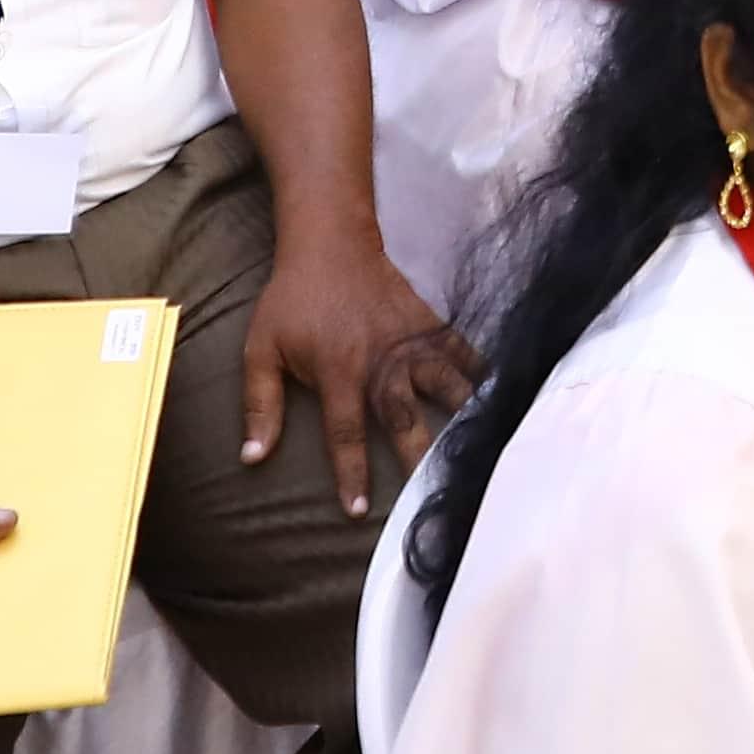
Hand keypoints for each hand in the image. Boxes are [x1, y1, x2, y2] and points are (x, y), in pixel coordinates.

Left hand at [237, 229, 474, 502]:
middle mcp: (380, 361)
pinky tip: (501, 398)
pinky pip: (462, 352)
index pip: (346, 433)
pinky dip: (482, 374)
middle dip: (418, 459)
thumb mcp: (261, 349)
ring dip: (463, 417)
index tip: (358, 511)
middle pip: (405, 418)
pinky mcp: (430, 325)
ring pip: (444, 386)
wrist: (331, 242)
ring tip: (480, 448)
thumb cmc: (292, 300)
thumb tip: (252, 457)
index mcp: (338, 371)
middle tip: (432, 496)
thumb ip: (259, 405)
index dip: (351, 473)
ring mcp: (410, 342)